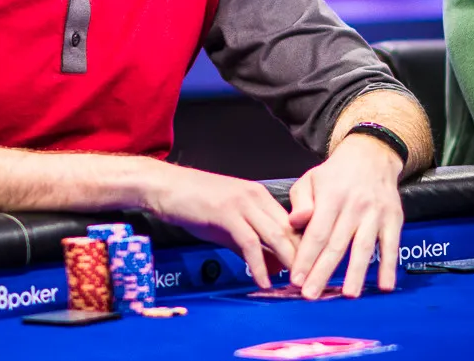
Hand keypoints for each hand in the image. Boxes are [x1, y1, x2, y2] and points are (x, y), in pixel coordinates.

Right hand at [141, 163, 299, 287]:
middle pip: (290, 229)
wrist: (165, 186)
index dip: (303, 248)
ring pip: (276, 234)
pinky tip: (262, 281)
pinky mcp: (227, 213)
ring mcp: (242, 203)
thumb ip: (249, 245)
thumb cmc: (193, 204)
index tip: (309, 271)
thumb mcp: (227, 226)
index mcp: (259, 196)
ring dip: (288, 262)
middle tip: (308, 284)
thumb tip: (272, 268)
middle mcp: (256, 196)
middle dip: (302, 258)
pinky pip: (250, 243)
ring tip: (293, 286)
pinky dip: (259, 265)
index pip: (292, 223)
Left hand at [287, 133, 403, 298]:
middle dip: (323, 272)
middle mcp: (354, 206)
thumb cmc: (334, 174)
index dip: (306, 257)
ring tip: (347, 295)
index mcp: (331, 197)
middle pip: (337, 245)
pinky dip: (389, 266)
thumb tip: (294, 223)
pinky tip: (385, 286)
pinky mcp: (394, 219)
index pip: (316, 233)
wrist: (371, 155)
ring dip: (356, 273)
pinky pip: (391, 245)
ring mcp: (376, 213)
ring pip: (364, 248)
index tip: (296, 279)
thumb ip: (300, 202)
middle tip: (312, 295)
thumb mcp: (310, 179)